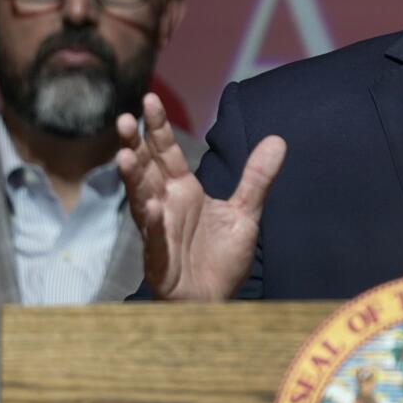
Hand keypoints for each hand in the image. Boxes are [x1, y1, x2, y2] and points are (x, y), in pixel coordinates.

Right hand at [116, 93, 285, 300]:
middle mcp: (165, 206)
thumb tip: (278, 139)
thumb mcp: (246, 213)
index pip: (166, 152)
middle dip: (135, 145)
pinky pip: (154, 240)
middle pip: (147, 169)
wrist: (217, 302)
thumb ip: (257, 177)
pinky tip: (151, 209)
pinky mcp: (160, 260)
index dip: (158, 128)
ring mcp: (159, 232)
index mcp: (183, 191)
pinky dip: (152, 225)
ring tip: (124, 155)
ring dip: (133, 179)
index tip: (149, 99)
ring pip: (141, 200)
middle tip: (126, 118)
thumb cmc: (220, 259)